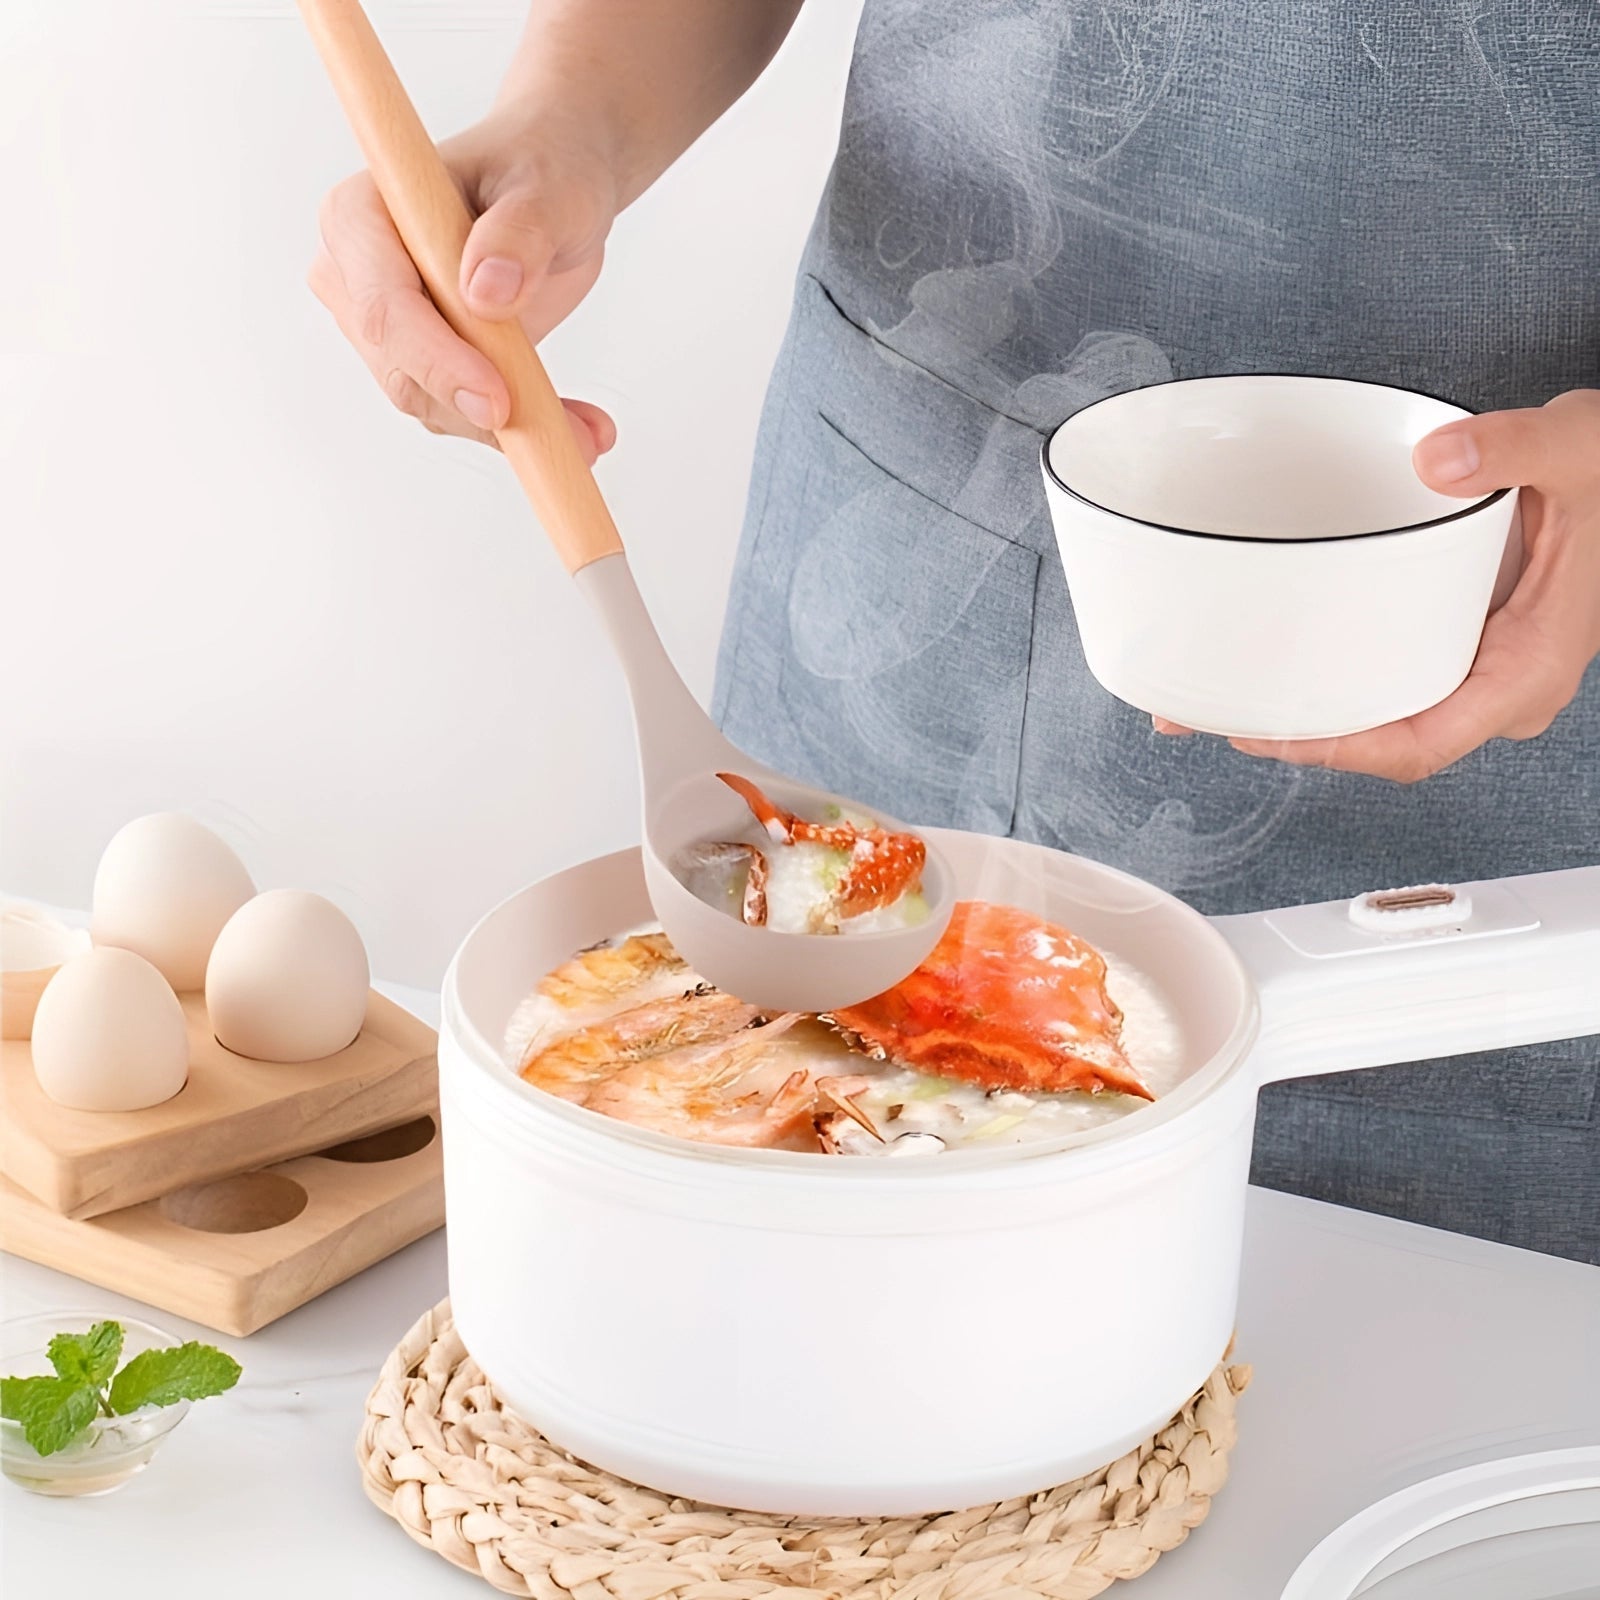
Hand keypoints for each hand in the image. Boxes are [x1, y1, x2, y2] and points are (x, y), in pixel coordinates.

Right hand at [308, 109, 617, 461]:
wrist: (553, 193)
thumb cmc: (541, 167)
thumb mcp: (548, 187)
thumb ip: (520, 232)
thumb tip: (486, 290)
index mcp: (361, 215)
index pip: (383, 306)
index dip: (436, 359)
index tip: (498, 398)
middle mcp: (357, 278)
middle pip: (402, 370)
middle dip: (483, 410)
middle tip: (574, 434)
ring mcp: (388, 330)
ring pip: (435, 405)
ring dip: (514, 429)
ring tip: (593, 431)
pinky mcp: (425, 366)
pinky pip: (464, 416)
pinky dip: (522, 429)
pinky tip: (580, 428)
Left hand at [1156, 389, 1599, 781]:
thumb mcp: (1579, 451)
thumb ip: (1516, 449)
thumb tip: (1438, 460)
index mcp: (1526, 671)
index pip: (1418, 746)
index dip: (1338, 752)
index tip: (1269, 734)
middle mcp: (1496, 685)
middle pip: (1382, 739)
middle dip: (1296, 736)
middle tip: (1211, 714)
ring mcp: (1474, 666)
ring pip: (1379, 712)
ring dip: (1302, 708)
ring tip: (1217, 694)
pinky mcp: (1455, 640)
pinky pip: (1385, 674)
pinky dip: (1327, 670)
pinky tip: (1272, 653)